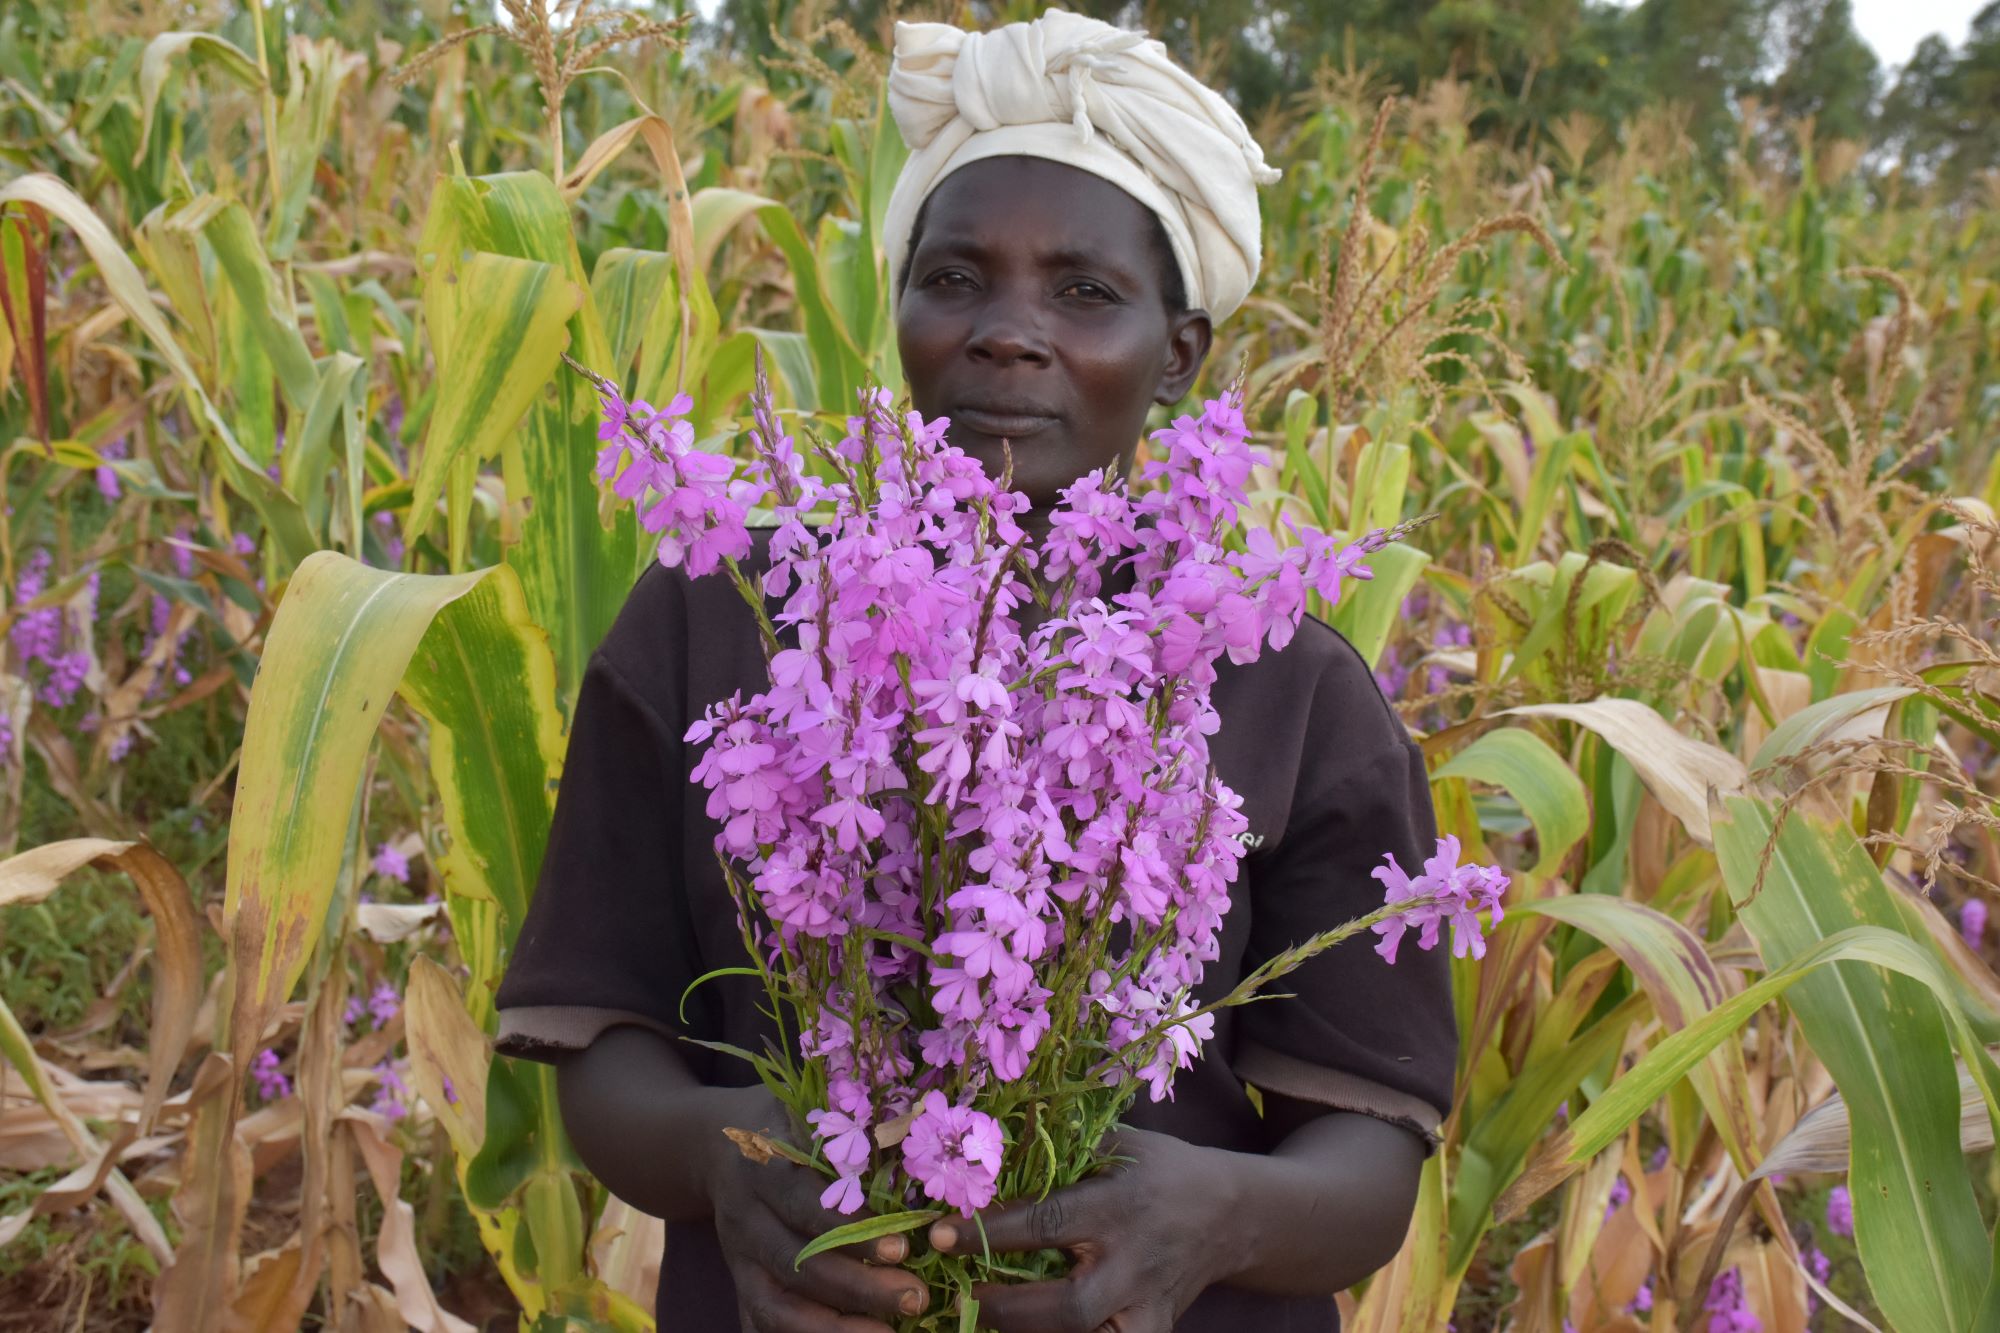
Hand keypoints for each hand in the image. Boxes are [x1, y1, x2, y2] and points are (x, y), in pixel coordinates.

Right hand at [704, 1088, 928, 1331]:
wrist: (712, 1146)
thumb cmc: (782, 1122)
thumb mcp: (805, 1109)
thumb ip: (847, 1127)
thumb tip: (916, 1134)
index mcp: (762, 1168)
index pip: (805, 1205)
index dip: (852, 1230)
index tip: (905, 1247)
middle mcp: (744, 1219)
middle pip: (796, 1265)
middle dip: (858, 1287)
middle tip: (915, 1297)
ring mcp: (737, 1260)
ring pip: (775, 1308)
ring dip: (833, 1329)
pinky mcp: (738, 1286)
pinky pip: (760, 1325)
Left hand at [926, 1129, 1235, 1332]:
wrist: (1229, 1214)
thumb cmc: (1160, 1170)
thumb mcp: (1118, 1144)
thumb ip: (1061, 1151)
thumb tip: (986, 1152)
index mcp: (1120, 1205)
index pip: (1045, 1224)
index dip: (988, 1233)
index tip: (939, 1235)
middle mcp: (1133, 1262)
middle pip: (1067, 1307)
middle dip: (1006, 1307)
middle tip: (962, 1294)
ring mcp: (1146, 1304)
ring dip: (1027, 1328)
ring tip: (984, 1313)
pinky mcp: (1153, 1330)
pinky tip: (1027, 1326)